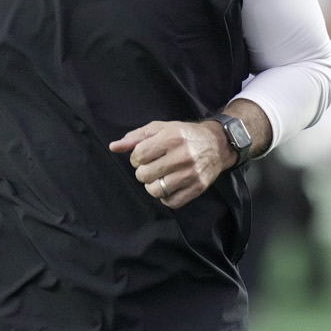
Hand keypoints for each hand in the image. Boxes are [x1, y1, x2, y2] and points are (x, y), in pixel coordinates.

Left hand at [109, 120, 229, 208]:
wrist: (217, 144)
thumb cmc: (184, 135)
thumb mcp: (160, 129)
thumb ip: (135, 138)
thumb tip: (113, 147)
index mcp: (171, 137)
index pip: (138, 156)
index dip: (136, 158)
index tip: (144, 157)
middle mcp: (182, 155)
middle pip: (145, 174)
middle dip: (143, 172)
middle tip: (152, 167)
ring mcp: (191, 174)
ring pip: (156, 190)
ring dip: (152, 185)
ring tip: (158, 177)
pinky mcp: (197, 188)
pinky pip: (171, 201)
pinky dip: (165, 197)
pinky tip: (168, 186)